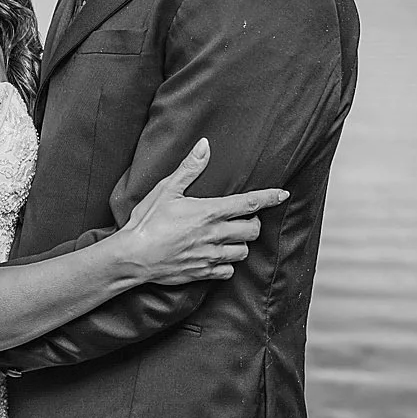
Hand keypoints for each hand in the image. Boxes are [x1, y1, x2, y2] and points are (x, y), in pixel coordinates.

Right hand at [115, 138, 287, 285]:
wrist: (133, 256)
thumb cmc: (147, 221)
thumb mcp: (166, 189)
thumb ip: (189, 168)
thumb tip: (205, 145)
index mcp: (209, 212)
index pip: (249, 203)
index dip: (269, 197)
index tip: (283, 194)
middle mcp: (215, 235)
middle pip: (252, 230)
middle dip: (253, 222)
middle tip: (244, 218)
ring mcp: (210, 256)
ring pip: (243, 251)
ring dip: (241, 242)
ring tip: (231, 236)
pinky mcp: (203, 273)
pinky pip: (228, 271)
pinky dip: (228, 264)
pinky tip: (218, 256)